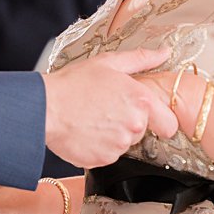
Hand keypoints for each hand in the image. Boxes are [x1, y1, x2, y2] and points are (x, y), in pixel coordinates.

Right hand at [43, 48, 177, 168]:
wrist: (44, 107)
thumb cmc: (73, 84)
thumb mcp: (108, 63)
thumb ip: (141, 59)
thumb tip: (163, 53)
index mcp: (141, 100)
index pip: (169, 124)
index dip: (159, 120)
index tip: (149, 118)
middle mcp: (134, 126)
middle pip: (142, 131)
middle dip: (128, 123)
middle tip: (106, 109)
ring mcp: (118, 146)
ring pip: (124, 144)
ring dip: (112, 135)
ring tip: (92, 119)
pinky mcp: (103, 160)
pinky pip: (108, 155)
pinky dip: (98, 146)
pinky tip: (86, 131)